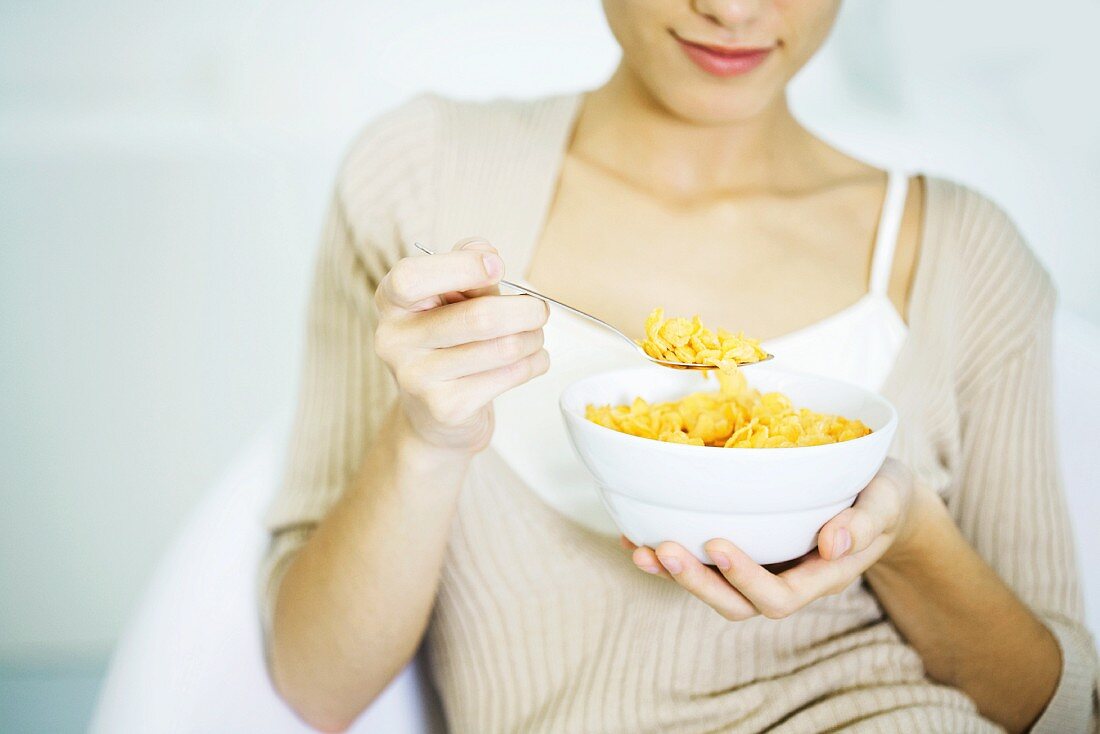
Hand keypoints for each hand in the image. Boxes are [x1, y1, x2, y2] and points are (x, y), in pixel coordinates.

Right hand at [374, 237, 549, 452]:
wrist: (432, 415)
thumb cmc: (447, 343)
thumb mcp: (450, 299)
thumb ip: (467, 271)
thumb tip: (487, 254)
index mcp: (391, 302)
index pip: (412, 277)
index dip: (461, 267)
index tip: (497, 267)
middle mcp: (394, 340)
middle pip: (479, 317)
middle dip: (525, 310)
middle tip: (539, 310)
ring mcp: (417, 378)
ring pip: (502, 348)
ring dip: (533, 338)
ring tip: (534, 336)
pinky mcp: (446, 408)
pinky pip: (508, 376)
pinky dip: (534, 363)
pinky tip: (531, 360)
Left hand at [624, 458, 927, 619]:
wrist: (876, 495)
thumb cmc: (881, 494)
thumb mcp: (885, 501)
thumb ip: (865, 522)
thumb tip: (834, 542)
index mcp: (821, 575)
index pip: (779, 595)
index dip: (745, 578)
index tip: (717, 544)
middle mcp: (787, 580)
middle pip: (737, 603)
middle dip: (697, 581)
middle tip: (664, 548)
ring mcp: (763, 568)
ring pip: (714, 588)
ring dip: (674, 574)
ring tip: (640, 550)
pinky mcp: (745, 551)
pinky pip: (704, 564)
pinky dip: (669, 554)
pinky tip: (636, 536)